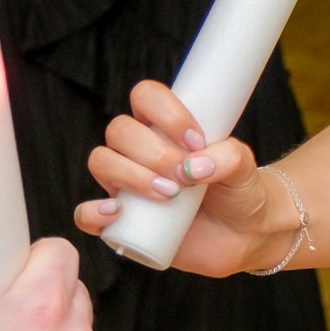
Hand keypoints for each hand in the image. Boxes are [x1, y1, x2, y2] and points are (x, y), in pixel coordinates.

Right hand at [74, 80, 282, 278]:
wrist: (243, 234)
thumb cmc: (240, 190)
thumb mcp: (244, 167)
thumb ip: (229, 157)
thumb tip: (195, 167)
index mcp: (163, 125)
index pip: (145, 96)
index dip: (166, 113)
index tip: (197, 141)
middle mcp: (138, 150)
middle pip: (120, 130)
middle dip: (153, 152)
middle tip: (186, 177)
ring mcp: (125, 184)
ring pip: (101, 162)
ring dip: (130, 175)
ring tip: (169, 195)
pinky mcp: (120, 222)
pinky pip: (85, 214)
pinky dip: (93, 212)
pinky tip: (117, 212)